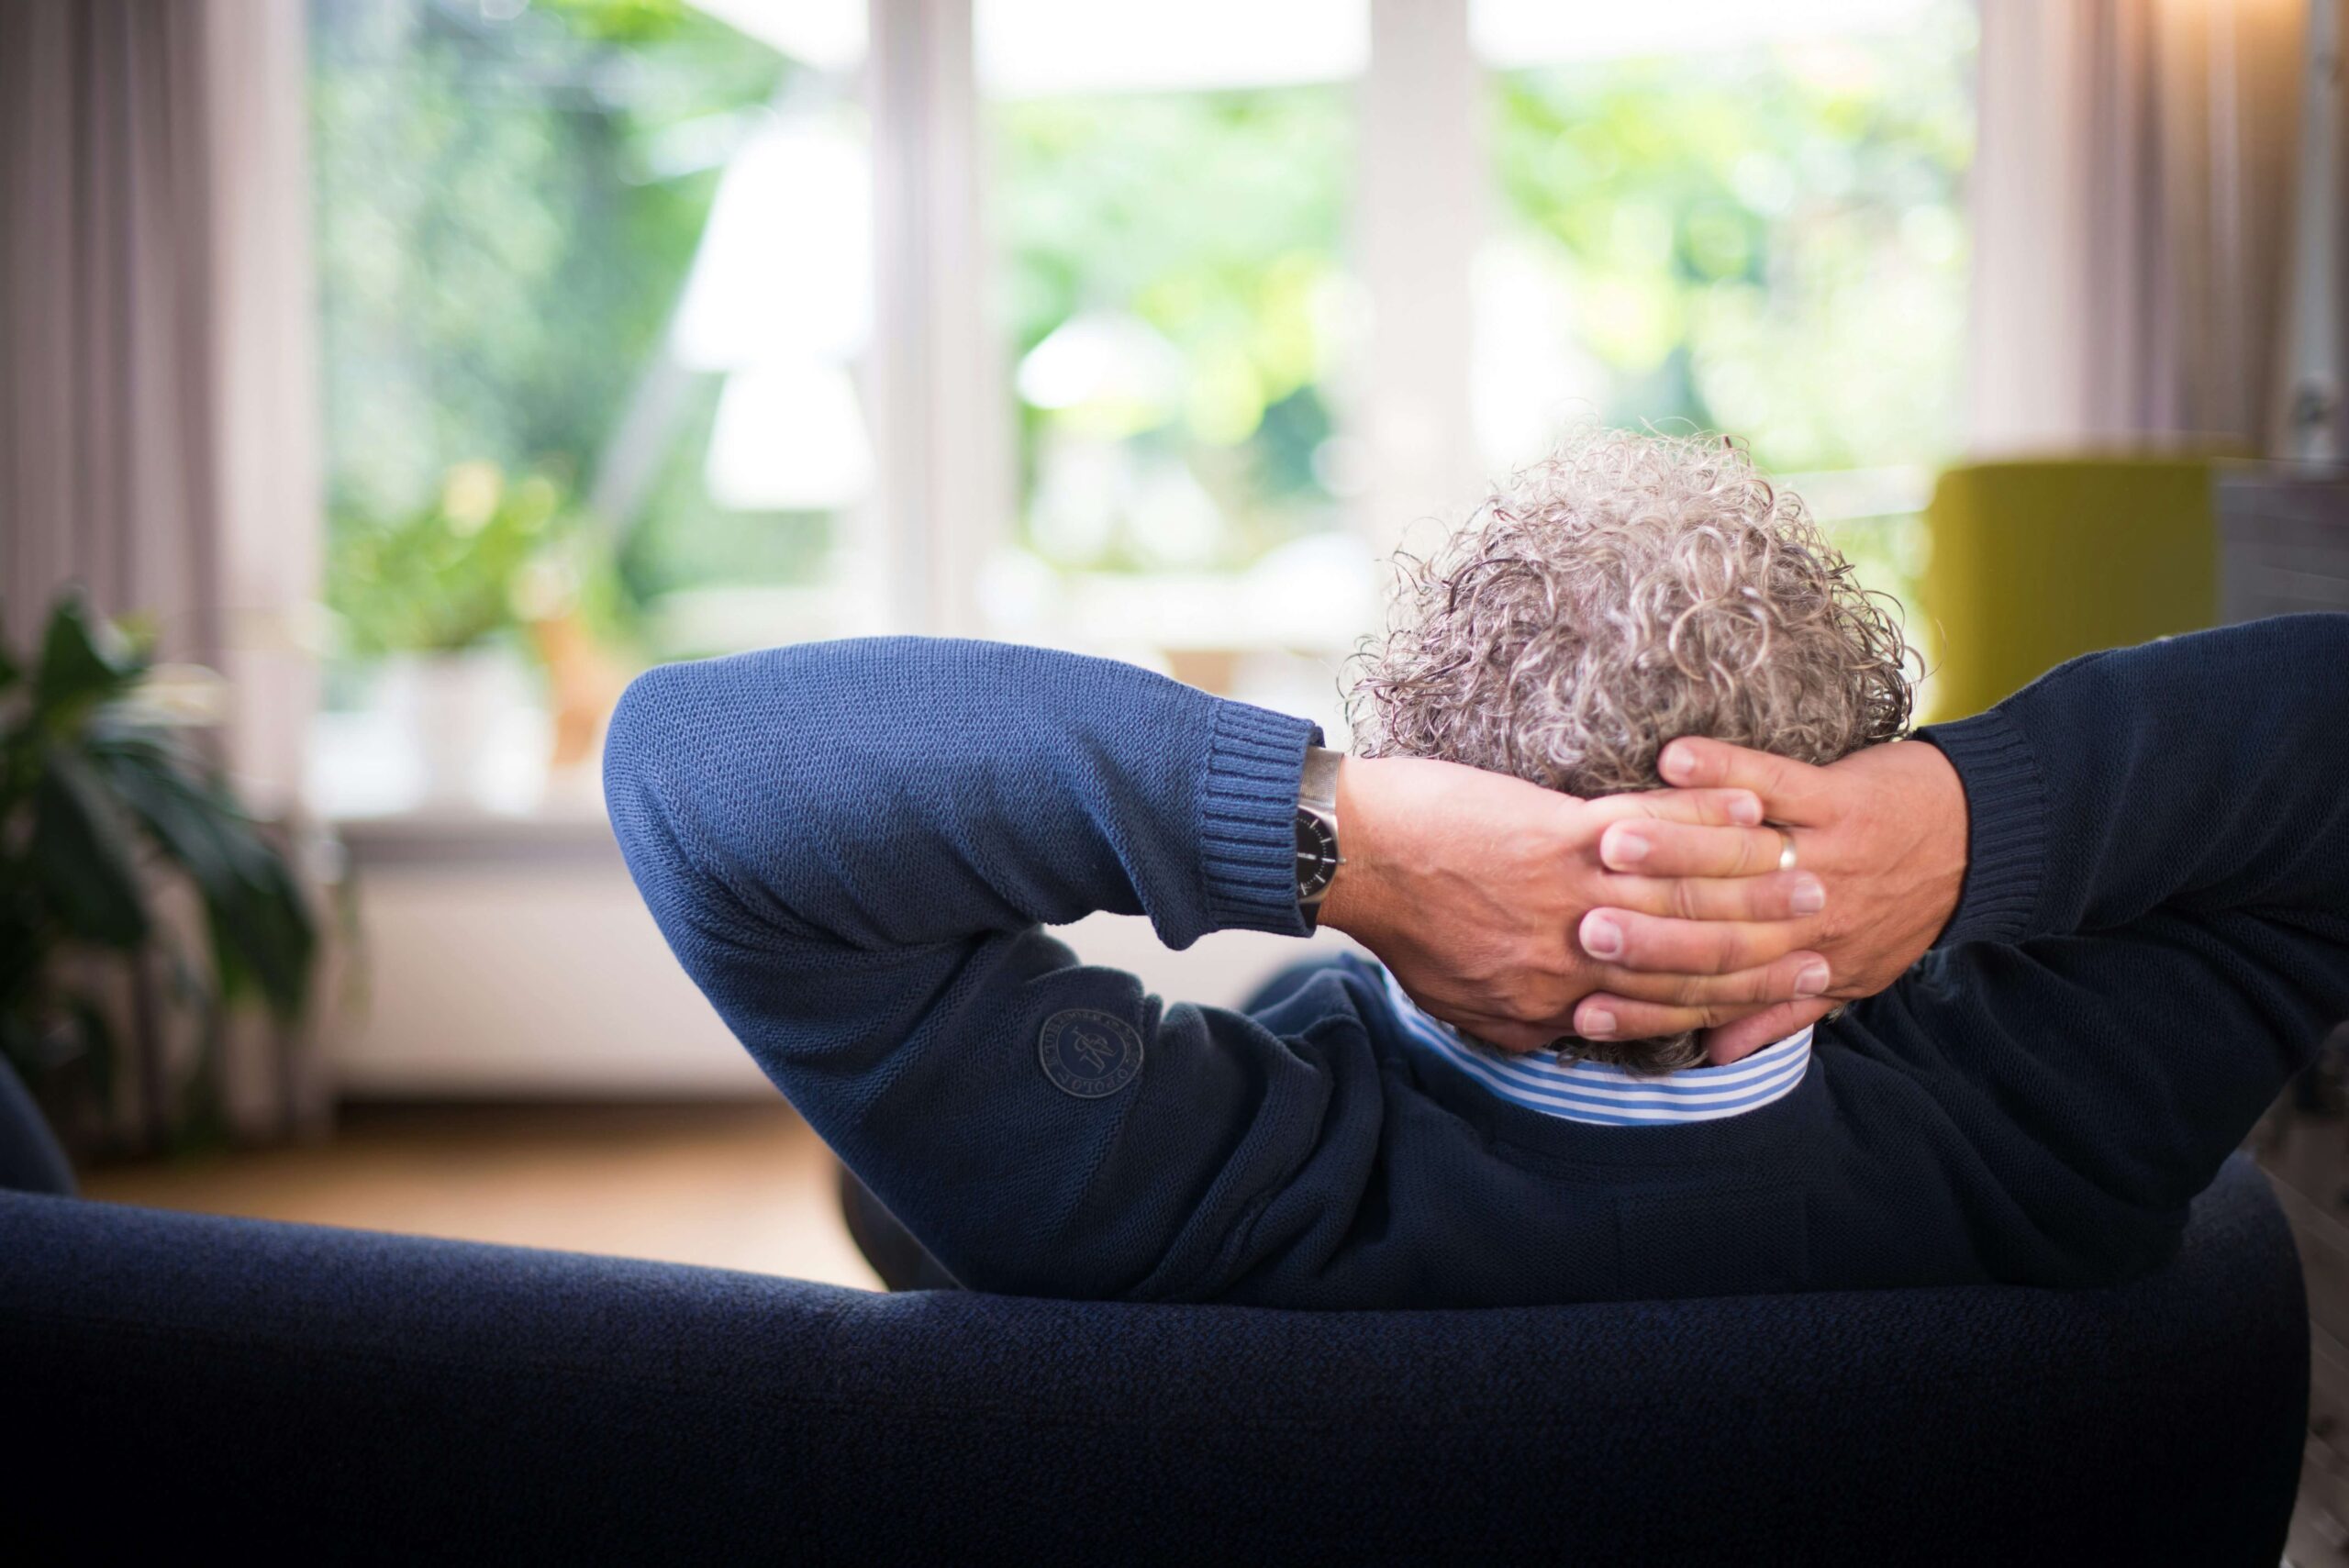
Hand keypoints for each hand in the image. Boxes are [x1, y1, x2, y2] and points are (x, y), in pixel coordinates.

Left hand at [1317, 755, 1832, 1051]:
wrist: (1349, 859)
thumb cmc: (1401, 926)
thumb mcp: (1466, 1005)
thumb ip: (1530, 1021)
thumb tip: (1575, 1031)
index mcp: (1555, 1003)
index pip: (1667, 1009)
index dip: (1737, 1001)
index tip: (1788, 985)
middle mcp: (1575, 960)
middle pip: (1694, 959)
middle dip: (1768, 946)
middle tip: (1826, 928)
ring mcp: (1570, 896)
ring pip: (1685, 898)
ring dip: (1756, 881)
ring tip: (1807, 867)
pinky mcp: (1557, 835)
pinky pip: (1651, 831)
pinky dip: (1704, 818)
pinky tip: (1749, 805)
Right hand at [1571, 737, 1969, 1062]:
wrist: (1986, 843)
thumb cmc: (1904, 910)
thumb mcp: (1850, 978)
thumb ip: (1777, 1013)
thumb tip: (1711, 1055)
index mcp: (1806, 965)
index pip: (1715, 992)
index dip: (1647, 1003)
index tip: (1582, 1005)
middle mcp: (1813, 919)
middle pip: (1719, 928)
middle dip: (1646, 930)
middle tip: (1581, 929)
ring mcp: (1826, 856)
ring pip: (1738, 860)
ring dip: (1673, 848)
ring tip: (1610, 843)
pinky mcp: (1840, 798)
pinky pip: (1777, 782)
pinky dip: (1726, 769)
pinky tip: (1673, 759)